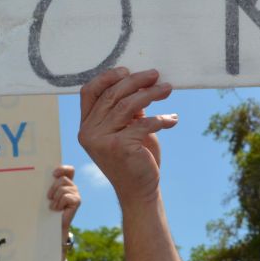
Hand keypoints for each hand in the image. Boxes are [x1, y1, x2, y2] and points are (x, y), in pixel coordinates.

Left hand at [48, 164, 80, 241]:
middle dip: (53, 188)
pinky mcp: (77, 201)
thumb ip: (47, 186)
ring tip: (53, 206)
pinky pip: (66, 197)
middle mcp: (72, 187)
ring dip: (55, 198)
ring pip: (62, 189)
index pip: (69, 170)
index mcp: (65, 183)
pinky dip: (59, 204)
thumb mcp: (46, 196)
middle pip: (63, 179)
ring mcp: (76, 194)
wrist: (52, 226)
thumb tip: (35, 178)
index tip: (53, 174)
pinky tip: (57, 209)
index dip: (63, 169)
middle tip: (49, 197)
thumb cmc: (47, 210)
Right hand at [78, 68, 176, 206]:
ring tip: (168, 89)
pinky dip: (161, 118)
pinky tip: (173, 119)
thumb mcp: (128, 128)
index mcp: (86, 125)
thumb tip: (141, 81)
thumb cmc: (135, 157)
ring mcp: (102, 140)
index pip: (89, 92)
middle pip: (112, 95)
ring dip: (151, 94)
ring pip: (128, 105)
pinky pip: (143, 123)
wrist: (139, 191)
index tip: (128, 70)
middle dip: (136, 81)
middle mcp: (88, 132)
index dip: (107, 77)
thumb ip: (128, 108)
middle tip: (156, 75)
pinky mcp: (119, 147)